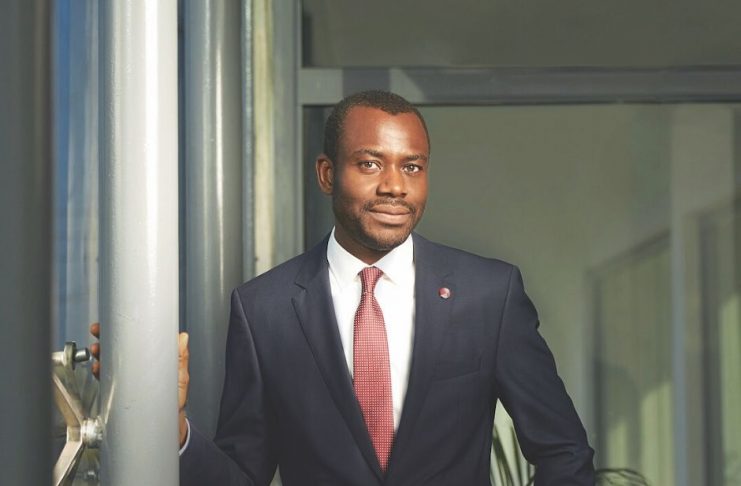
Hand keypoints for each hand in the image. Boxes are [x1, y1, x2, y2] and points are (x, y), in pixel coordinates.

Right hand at [89, 323, 190, 446]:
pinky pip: (106, 378)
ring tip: (97, 351)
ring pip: (110, 360)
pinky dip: (100, 372)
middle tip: (99, 332)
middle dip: (106, 337)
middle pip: (120, 347)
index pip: (137, 339)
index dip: (126, 328)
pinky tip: (98, 368)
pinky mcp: (120, 390)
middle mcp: (138, 366)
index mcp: (152, 359)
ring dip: (101, 353)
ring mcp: (128, 378)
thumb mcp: (179, 378)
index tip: (117, 321)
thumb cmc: (174, 401)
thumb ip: (180, 358)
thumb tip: (183, 337)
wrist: (166, 427)